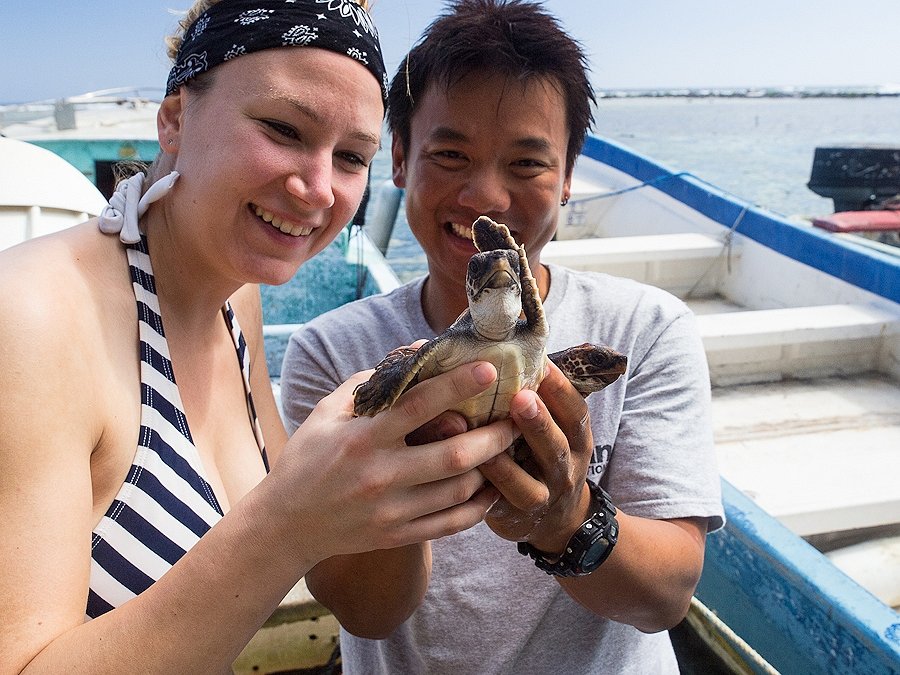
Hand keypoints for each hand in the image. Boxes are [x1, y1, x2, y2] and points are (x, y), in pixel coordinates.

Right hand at [263, 360, 512, 563]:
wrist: (286, 524)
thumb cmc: (308, 457)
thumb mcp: (328, 410)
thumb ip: (372, 382)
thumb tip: (418, 350)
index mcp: (362, 438)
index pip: (418, 406)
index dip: (457, 386)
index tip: (489, 369)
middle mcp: (379, 475)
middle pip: (454, 454)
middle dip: (494, 434)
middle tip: (517, 418)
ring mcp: (391, 510)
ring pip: (459, 489)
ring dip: (490, 467)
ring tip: (506, 448)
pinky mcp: (398, 536)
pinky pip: (451, 523)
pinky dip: (478, 507)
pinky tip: (490, 489)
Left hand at [478, 362, 593, 553]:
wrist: (557, 523)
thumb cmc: (539, 457)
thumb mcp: (550, 431)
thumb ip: (530, 400)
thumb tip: (490, 354)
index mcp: (576, 438)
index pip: (574, 410)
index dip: (559, 388)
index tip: (540, 363)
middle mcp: (567, 467)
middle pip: (557, 443)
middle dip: (539, 420)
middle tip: (520, 397)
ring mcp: (546, 495)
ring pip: (529, 480)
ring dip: (507, 458)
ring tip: (490, 434)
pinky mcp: (520, 517)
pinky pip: (505, 500)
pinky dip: (490, 482)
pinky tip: (472, 465)